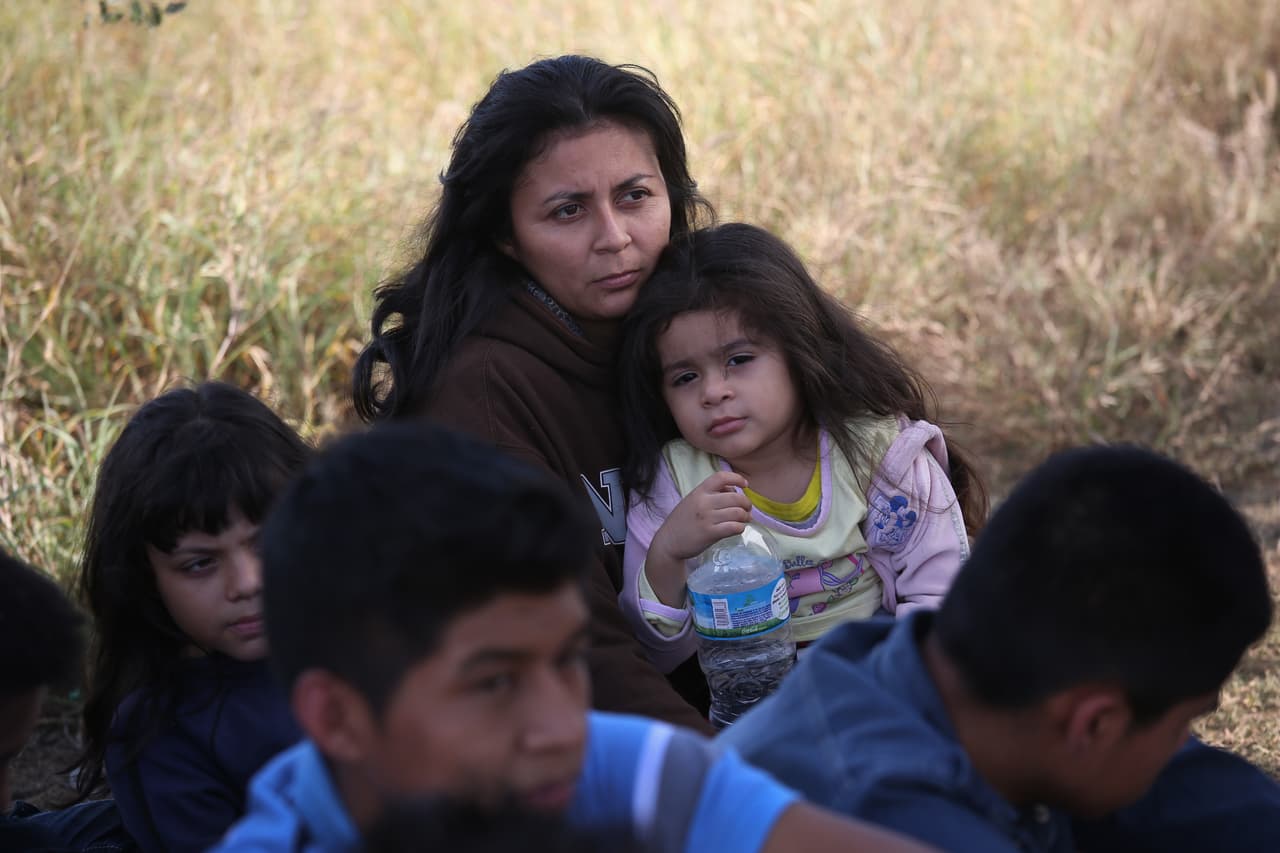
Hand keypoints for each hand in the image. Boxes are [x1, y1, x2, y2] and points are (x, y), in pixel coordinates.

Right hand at [646, 471, 751, 605]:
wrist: (668, 542)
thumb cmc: (682, 521)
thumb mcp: (692, 501)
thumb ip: (710, 494)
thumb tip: (733, 491)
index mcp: (699, 491)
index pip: (721, 477)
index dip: (737, 478)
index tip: (745, 485)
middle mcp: (703, 502)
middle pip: (735, 497)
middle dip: (746, 503)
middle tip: (747, 509)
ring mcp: (707, 518)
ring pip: (737, 513)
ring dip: (745, 517)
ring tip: (745, 520)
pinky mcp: (710, 533)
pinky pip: (734, 527)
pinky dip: (740, 528)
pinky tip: (738, 529)